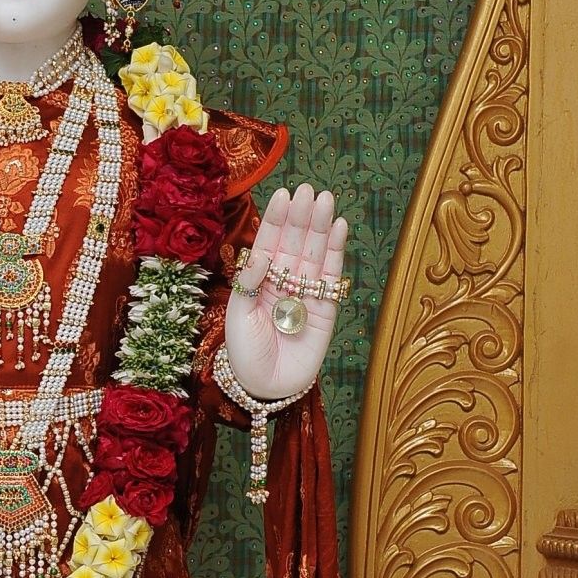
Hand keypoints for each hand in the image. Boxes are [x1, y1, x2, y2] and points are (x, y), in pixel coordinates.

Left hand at [223, 183, 348, 400]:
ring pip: (315, 254)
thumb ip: (248, 284)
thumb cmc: (245, 354)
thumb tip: (260, 253)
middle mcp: (283, 282)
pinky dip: (337, 252)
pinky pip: (332, 276)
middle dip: (302, 217)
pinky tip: (339, 227)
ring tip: (326, 200)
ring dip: (321, 227)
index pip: (269, 243)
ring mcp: (306, 293)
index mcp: (258, 281)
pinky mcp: (327, 308)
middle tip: (309, 190)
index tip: (284, 194)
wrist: (266, 387)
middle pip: (294, 243)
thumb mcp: (237, 317)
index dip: (277, 220)